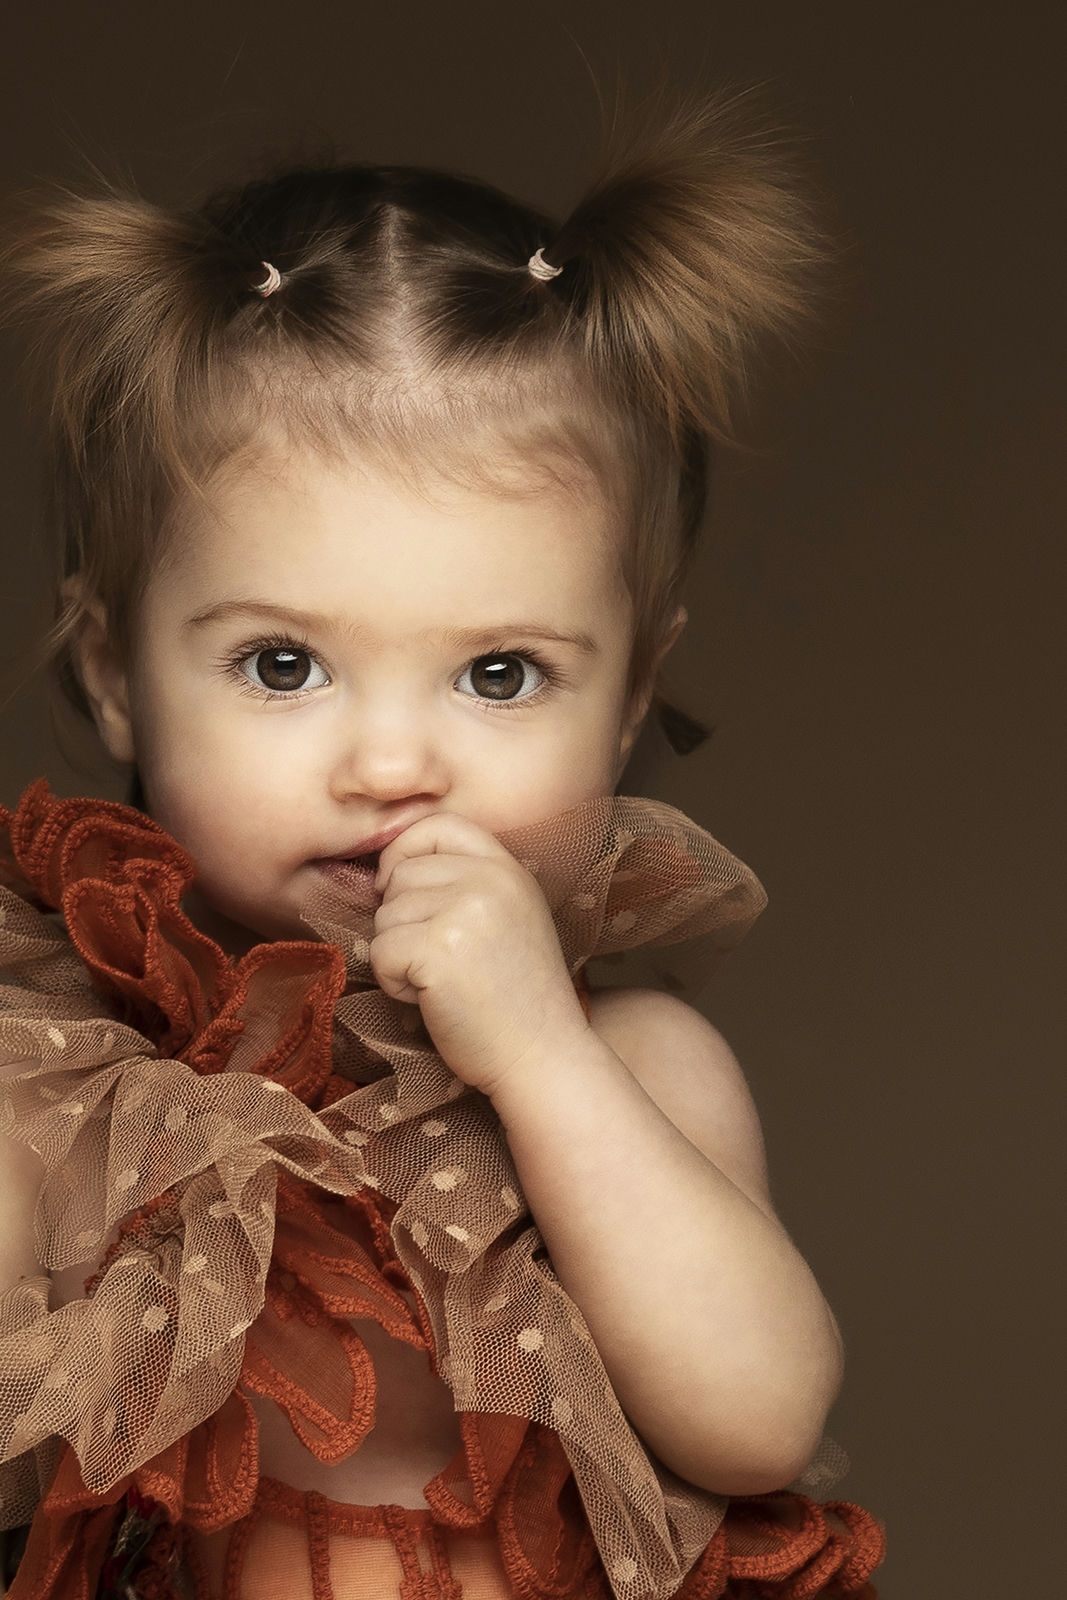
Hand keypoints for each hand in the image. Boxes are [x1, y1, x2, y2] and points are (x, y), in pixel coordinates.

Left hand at [370, 814, 590, 1097]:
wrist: (542, 1056)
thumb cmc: (516, 997)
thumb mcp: (507, 916)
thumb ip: (465, 882)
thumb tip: (386, 871)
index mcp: (507, 867)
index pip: (435, 825)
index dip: (405, 853)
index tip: (400, 890)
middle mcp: (489, 879)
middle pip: (401, 874)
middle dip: (404, 920)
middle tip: (445, 960)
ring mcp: (465, 911)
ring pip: (385, 916)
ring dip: (400, 955)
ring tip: (445, 982)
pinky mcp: (438, 949)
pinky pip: (381, 952)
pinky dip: (395, 984)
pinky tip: (433, 1000)